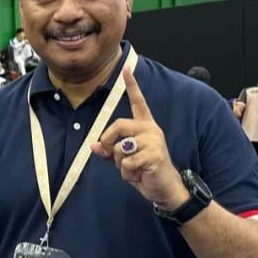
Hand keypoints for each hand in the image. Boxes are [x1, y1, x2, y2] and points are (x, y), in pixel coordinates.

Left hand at [92, 65, 188, 210]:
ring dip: (119, 164)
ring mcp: (153, 141)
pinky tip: (139, 175)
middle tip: (108, 154)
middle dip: (107, 141)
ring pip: (120, 147)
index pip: (138, 102)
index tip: (127, 69)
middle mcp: (150, 129)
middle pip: (118, 125)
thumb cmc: (145, 171)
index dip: (132, 85)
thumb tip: (92, 145)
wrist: (165, 188)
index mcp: (145, 126)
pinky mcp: (154, 154)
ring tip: (133, 169)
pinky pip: (127, 162)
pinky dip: (127, 174)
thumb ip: (109, 150)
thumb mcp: (125, 160)